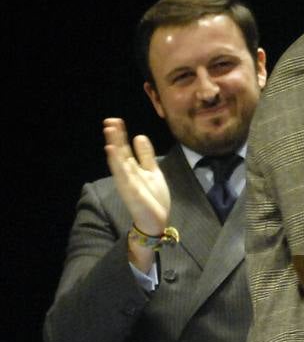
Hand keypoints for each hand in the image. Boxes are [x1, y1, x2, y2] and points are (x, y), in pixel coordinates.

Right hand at [104, 118, 170, 269]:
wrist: (156, 220)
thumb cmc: (153, 197)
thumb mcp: (152, 172)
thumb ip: (146, 156)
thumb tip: (139, 136)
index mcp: (133, 168)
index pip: (125, 148)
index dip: (121, 135)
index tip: (116, 120)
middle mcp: (127, 174)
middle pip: (120, 152)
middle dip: (115, 137)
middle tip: (109, 121)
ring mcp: (127, 182)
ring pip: (118, 161)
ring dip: (114, 145)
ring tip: (109, 131)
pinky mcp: (130, 191)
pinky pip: (122, 174)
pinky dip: (117, 163)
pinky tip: (112, 151)